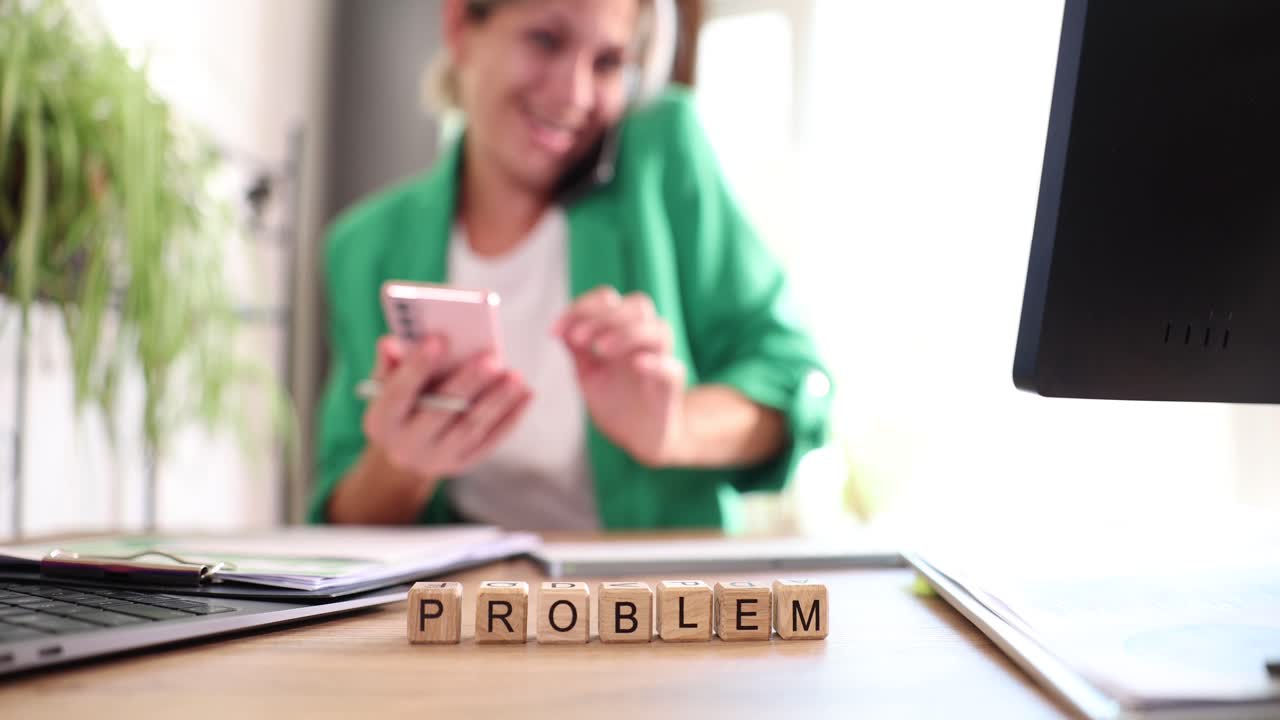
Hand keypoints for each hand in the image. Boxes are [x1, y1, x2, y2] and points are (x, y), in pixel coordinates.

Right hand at [361, 335, 532, 482]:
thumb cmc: (399, 406)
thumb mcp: (383, 387)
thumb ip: (390, 363)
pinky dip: (510, 417)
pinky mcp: (463, 463)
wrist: (405, 454)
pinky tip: (526, 395)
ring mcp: (437, 458)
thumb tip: (392, 342)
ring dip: (496, 401)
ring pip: (470, 428)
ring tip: (515, 376)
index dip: (416, 367)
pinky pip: (490, 440)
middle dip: (467, 384)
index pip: (397, 394)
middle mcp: (407, 445)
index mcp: (382, 422)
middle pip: (439, 413)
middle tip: (491, 358)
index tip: (438, 338)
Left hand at [555, 287, 687, 466]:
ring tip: (600, 350)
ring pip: (657, 329)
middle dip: (603, 316)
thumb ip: (577, 350)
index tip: (555, 331)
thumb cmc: (616, 401)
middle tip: (577, 338)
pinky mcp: (671, 386)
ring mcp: (662, 360)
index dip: (581, 308)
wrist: (640, 437)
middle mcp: (645, 340)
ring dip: (626, 333)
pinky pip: (670, 367)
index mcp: (622, 331)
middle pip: (638, 305)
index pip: (609, 300)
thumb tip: (559, 327)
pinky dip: (655, 362)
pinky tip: (637, 364)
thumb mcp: (588, 373)